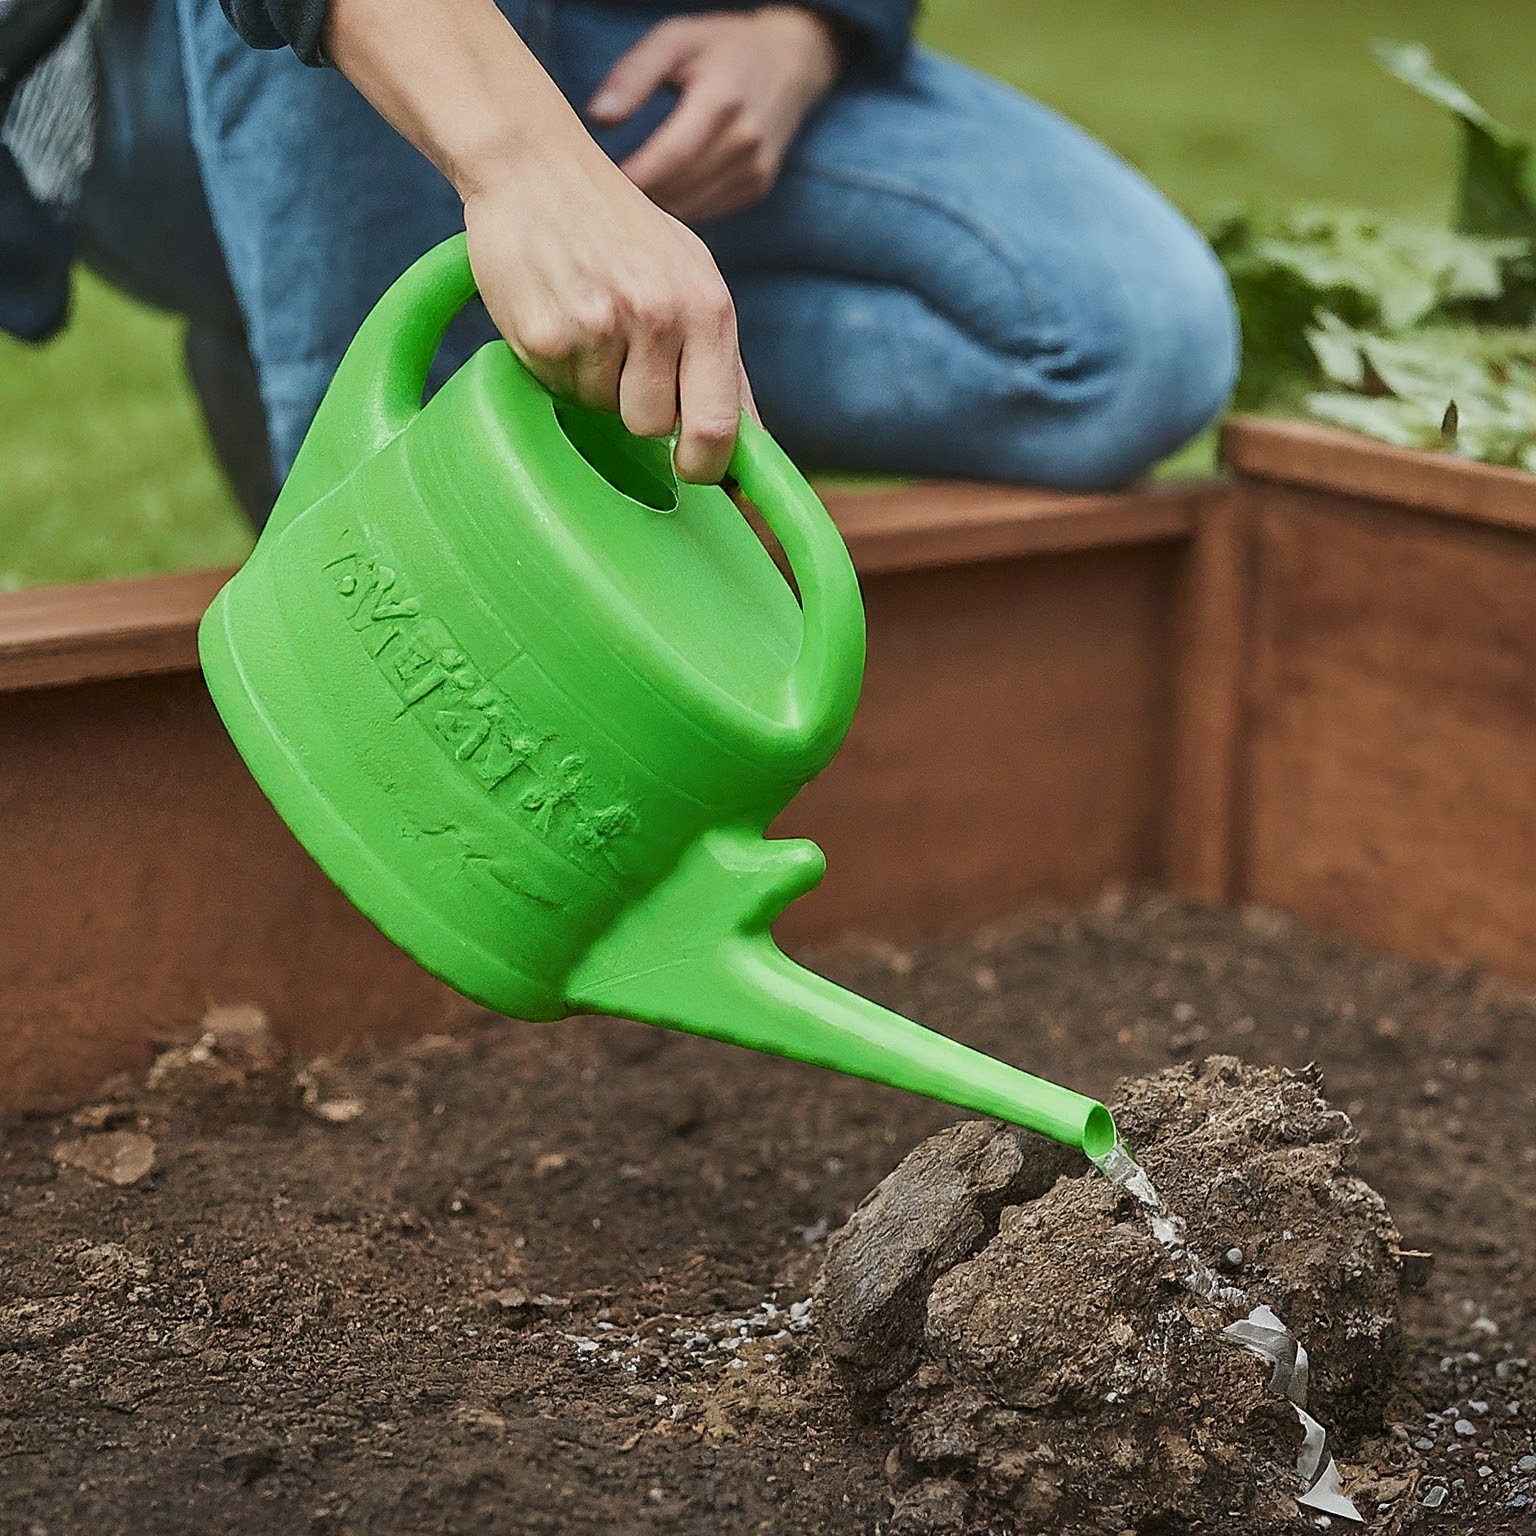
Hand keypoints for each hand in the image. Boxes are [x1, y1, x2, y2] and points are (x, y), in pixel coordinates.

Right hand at [325, 0, 756, 482]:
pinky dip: (556, 363)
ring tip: (589, 320)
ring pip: (602, 408)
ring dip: (595, 381)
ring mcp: (599, 326)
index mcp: (707, 308)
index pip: (720, 426)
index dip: (707, 464)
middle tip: (625, 360)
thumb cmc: (624, 233)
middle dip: (639, 409)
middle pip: (654, 426)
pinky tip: (558, 311)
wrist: (538, 167)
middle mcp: (658, 317)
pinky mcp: (545, 333)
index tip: (693, 468)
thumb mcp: (693, 280)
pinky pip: (557, 386)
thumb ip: (724, 364)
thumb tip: (751, 449)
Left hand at [589, 7, 840, 223]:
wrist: (791, 62)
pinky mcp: (756, 188)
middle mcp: (745, 141)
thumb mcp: (675, 39)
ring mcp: (755, 170)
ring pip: (691, 209)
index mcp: (722, 100)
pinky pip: (708, 213)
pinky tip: (659, 194)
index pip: (670, 156)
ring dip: (655, 209)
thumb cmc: (723, 46)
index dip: (633, 177)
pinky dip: (679, 209)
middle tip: (603, 191)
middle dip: (637, 196)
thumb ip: (634, 74)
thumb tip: (599, 116)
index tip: (598, 181)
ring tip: (626, 194)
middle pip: (679, 189)